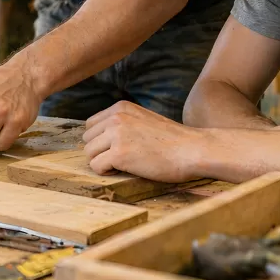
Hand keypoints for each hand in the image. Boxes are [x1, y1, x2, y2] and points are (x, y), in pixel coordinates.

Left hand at [83, 101, 205, 183]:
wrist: (193, 150)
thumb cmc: (173, 140)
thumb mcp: (143, 119)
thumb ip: (123, 123)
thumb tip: (100, 138)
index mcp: (120, 107)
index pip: (91, 125)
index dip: (101, 140)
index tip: (117, 148)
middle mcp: (115, 117)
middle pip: (87, 139)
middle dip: (100, 151)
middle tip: (122, 158)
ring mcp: (116, 134)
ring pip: (89, 153)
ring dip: (103, 162)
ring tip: (124, 164)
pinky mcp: (119, 153)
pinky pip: (96, 166)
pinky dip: (107, 172)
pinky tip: (125, 170)